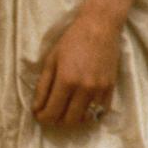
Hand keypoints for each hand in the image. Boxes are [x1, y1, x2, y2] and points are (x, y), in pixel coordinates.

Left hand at [34, 6, 123, 126]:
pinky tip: (82, 107)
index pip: (52, 112)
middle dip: (56, 120)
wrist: (100, 26)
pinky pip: (100, 112)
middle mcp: (84, 89)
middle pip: (68, 120)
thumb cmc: (72, 40)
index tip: (39, 114)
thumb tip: (37, 108)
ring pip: (85, 119)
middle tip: (51, 113)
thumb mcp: (51, 60)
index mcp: (66, 80)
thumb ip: (43, 86)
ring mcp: (99, 90)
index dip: (42, 117)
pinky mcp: (110, 88)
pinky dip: (89, 114)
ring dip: (73, 119)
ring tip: (66, 110)